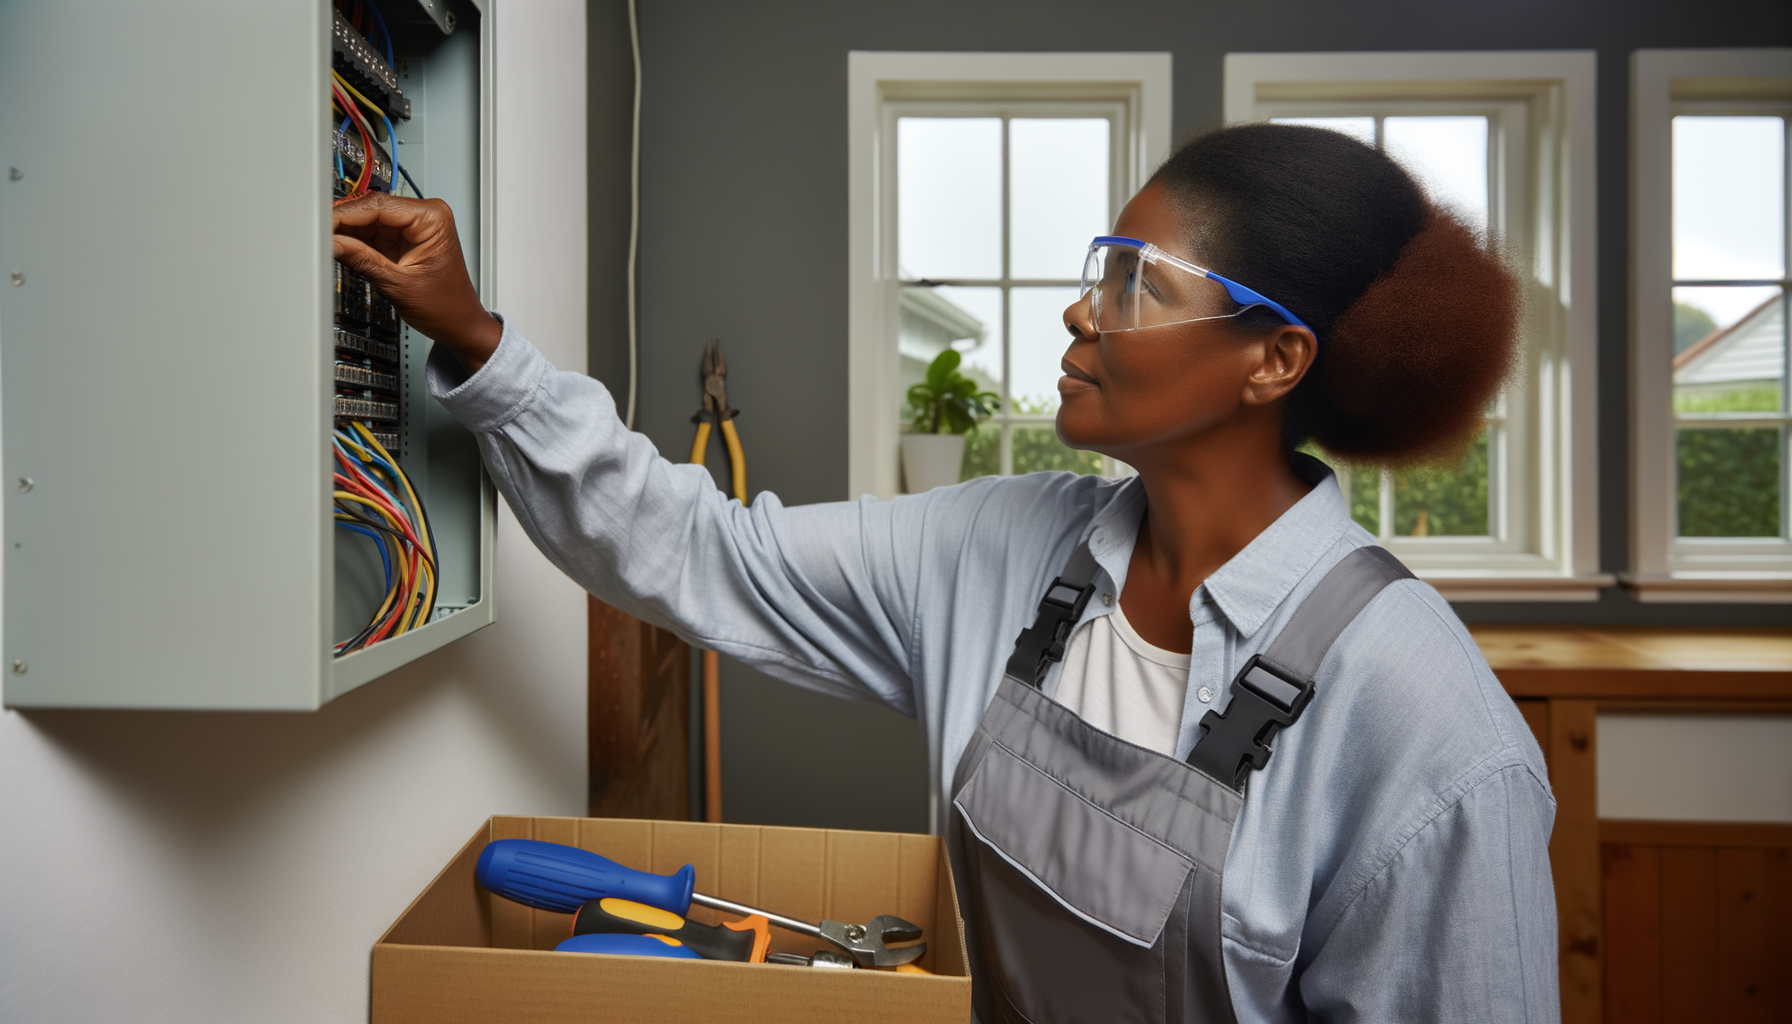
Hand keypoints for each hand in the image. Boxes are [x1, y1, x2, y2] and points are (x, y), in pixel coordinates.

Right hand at [333, 193, 501, 371]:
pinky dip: (354, 244)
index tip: (322, 223)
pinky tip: (340, 250)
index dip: (346, 214)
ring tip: (325, 245)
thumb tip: (333, 242)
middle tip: (316, 234)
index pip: (378, 205)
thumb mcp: (400, 285)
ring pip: (366, 221)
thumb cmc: (448, 307)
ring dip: (346, 234)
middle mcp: (423, 216)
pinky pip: (370, 235)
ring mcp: (411, 227)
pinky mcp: (400, 240)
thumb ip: (364, 261)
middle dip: (343, 224)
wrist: (459, 325)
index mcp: (433, 218)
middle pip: (369, 210)